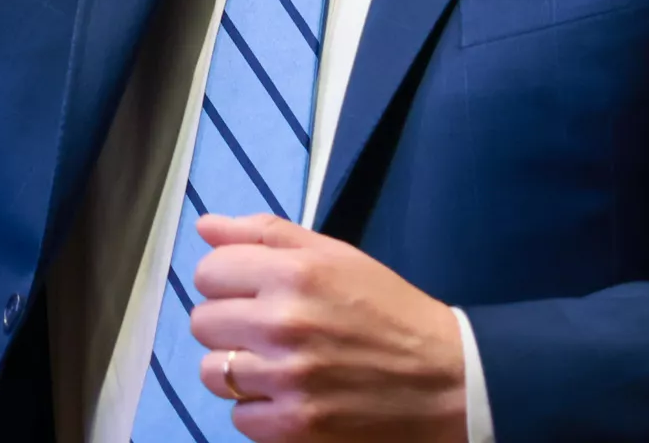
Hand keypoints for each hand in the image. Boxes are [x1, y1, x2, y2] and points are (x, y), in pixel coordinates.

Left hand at [188, 214, 466, 442]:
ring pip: (212, 372)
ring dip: (239, 369)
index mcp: (297, 272)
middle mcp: (285, 322)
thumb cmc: (390, 310)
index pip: (210, 272)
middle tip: (269, 329)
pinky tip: (292, 395)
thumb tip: (206, 226)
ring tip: (278, 364)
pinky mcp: (293, 427)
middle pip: (203, 323)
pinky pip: (238, 416)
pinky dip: (260, 409)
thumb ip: (268, 235)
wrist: (446, 380)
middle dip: (230, 324)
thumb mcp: (338, 256)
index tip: (252, 291)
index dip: (227, 281)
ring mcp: (287, 379)